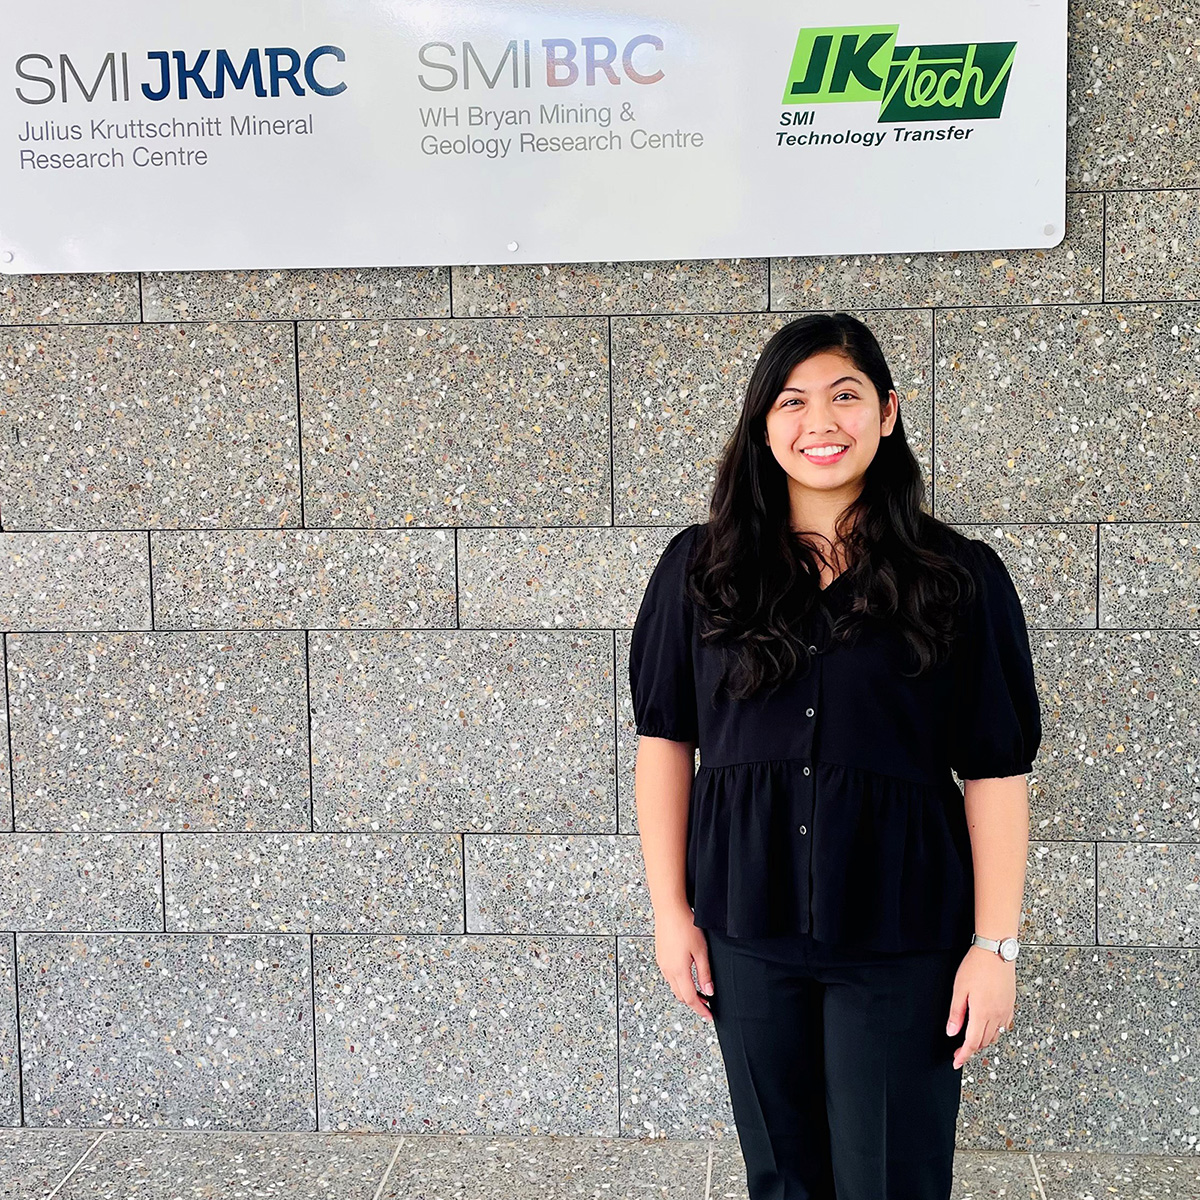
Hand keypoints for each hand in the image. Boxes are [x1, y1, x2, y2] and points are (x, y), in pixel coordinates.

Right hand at [654, 902, 714, 1022]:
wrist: (669, 909)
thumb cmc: (685, 926)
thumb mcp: (701, 951)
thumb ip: (704, 973)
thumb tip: (708, 992)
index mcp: (678, 971)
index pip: (690, 998)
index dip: (701, 1009)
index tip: (709, 1015)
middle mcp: (667, 970)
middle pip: (680, 995)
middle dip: (694, 1003)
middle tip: (707, 1004)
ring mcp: (662, 963)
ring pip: (674, 986)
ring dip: (686, 992)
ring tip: (700, 991)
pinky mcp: (660, 956)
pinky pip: (669, 976)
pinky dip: (679, 982)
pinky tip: (687, 976)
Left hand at [945, 944, 1015, 1069]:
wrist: (996, 951)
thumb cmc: (976, 967)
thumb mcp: (959, 989)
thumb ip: (956, 1013)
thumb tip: (952, 1032)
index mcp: (982, 1013)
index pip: (972, 1043)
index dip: (964, 1055)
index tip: (956, 1062)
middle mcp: (996, 1015)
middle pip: (984, 1042)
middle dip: (971, 1049)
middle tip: (959, 1049)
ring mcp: (1006, 1011)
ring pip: (995, 1035)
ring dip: (983, 1041)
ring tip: (971, 1038)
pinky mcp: (1010, 1004)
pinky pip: (1004, 1026)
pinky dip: (994, 1031)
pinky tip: (987, 1026)